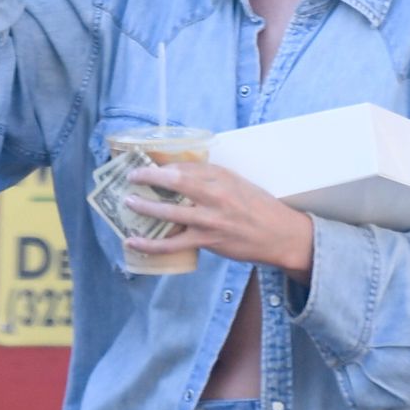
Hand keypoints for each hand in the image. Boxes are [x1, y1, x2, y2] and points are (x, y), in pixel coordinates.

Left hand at [123, 160, 314, 276]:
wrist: (280, 235)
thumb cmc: (259, 208)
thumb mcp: (238, 183)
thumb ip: (212, 178)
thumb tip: (180, 174)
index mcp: (223, 177)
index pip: (186, 166)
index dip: (163, 165)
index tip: (147, 165)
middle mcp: (216, 196)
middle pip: (174, 182)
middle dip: (148, 178)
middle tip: (131, 178)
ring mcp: (211, 220)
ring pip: (169, 213)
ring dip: (144, 208)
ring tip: (128, 203)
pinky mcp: (208, 242)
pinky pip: (173, 243)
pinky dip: (150, 244)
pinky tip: (133, 241)